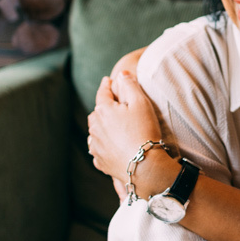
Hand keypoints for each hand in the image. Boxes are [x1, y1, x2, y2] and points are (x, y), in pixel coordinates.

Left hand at [87, 71, 177, 195]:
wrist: (145, 166)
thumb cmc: (144, 131)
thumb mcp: (141, 102)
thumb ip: (130, 85)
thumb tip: (121, 74)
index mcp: (103, 110)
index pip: (102, 93)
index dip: (107, 85)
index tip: (108, 80)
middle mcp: (94, 127)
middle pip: (97, 112)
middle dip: (104, 107)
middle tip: (114, 106)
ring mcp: (95, 146)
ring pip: (95, 131)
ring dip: (102, 127)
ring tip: (112, 127)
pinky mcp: (100, 161)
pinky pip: (98, 149)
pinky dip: (103, 145)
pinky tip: (111, 146)